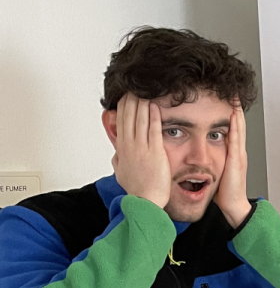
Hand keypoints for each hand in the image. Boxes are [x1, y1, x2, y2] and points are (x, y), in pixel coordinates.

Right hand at [111, 94, 170, 208]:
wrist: (145, 201)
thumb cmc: (136, 189)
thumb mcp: (121, 172)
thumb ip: (119, 160)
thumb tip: (117, 154)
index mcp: (122, 149)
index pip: (121, 121)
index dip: (123, 106)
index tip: (125, 95)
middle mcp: (130, 146)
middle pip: (129, 116)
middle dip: (131, 99)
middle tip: (135, 86)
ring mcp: (142, 148)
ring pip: (140, 120)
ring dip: (142, 103)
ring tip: (145, 90)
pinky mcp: (155, 152)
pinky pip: (153, 130)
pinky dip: (154, 117)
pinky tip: (155, 106)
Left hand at [215, 101, 250, 227]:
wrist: (233, 206)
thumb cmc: (225, 193)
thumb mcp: (217, 173)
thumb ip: (212, 162)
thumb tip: (202, 157)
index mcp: (233, 154)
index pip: (233, 130)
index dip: (231, 115)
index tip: (228, 102)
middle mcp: (238, 152)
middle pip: (238, 125)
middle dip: (236, 109)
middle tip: (234, 93)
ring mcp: (239, 155)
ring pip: (239, 128)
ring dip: (237, 112)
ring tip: (235, 99)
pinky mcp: (236, 159)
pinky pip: (236, 138)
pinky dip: (236, 126)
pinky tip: (233, 116)